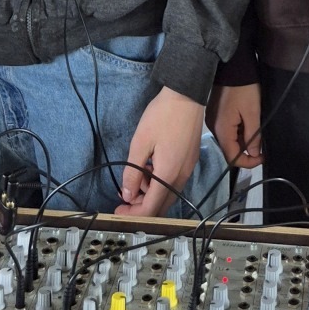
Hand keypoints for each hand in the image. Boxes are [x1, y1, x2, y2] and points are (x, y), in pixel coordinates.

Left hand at [116, 88, 205, 217]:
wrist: (186, 95)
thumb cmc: (161, 116)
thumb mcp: (140, 143)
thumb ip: (133, 172)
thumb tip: (127, 194)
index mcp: (168, 174)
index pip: (151, 208)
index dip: (133, 214)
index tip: (118, 210)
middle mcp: (181, 176)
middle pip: (162, 204)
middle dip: (141, 206)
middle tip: (124, 197)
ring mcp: (188, 168)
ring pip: (168, 193)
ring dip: (150, 193)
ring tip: (135, 178)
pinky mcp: (190, 160)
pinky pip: (174, 181)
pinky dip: (160, 183)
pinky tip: (150, 168)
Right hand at [207, 83, 262, 167]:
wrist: (232, 66)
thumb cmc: (244, 89)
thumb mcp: (253, 112)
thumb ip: (253, 135)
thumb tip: (253, 154)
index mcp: (222, 130)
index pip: (232, 157)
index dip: (248, 162)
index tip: (262, 157)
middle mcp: (214, 128)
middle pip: (230, 149)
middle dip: (246, 150)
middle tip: (262, 145)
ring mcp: (213, 120)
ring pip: (228, 140)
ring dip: (242, 140)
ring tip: (256, 133)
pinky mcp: (215, 114)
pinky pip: (226, 130)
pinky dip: (237, 132)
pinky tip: (246, 124)